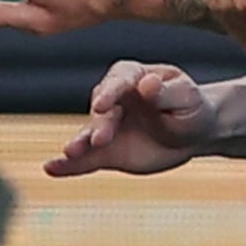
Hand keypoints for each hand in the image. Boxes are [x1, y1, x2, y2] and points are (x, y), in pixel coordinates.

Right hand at [46, 61, 220, 177]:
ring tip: (71, 153)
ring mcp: (108, 127)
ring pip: (90, 135)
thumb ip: (166, 92)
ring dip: (79, 144)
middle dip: (100, 124)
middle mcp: (113, 100)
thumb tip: (147, 84)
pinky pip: (86, 159)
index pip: (118, 81)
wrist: (194, 133)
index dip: (110, 92)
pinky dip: (68, 165)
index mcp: (132, 76)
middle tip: (101, 138)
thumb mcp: (186, 98)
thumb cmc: (191, 107)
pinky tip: (50, 169)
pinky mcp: (107, 152)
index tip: (102, 104)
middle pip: (102, 110)